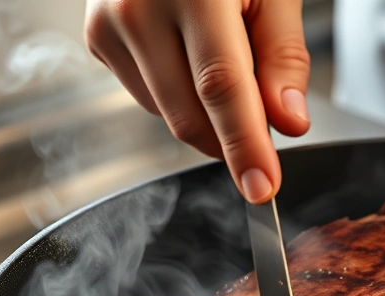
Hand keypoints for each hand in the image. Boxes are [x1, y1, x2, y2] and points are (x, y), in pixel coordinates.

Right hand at [84, 0, 309, 203]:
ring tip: (224, 55)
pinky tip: (188, 53)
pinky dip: (178, 94)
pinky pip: (147, 97)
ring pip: (168, 115)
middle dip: (233, 138)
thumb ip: (283, 57)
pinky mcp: (96, 40)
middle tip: (266, 116)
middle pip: (191, 116)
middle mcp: (138, 8)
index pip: (222, 89)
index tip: (263, 189)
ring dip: (207, 114)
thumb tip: (288, 125)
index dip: (244, 147)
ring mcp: (108, 25)